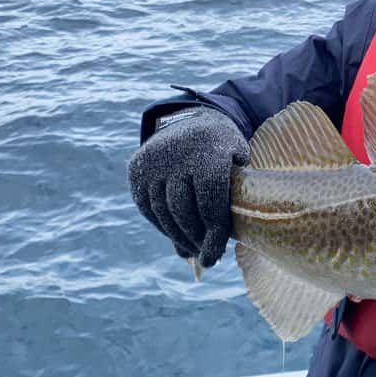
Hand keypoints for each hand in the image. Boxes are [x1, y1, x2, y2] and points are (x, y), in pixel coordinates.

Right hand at [129, 107, 249, 267]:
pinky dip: (162, 226)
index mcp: (210, 151)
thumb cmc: (224, 151)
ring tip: (193, 250)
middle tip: (206, 256)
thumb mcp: (238, 166)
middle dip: (196, 239)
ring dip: (178, 237)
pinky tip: (177, 236)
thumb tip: (218, 244)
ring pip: (163, 211)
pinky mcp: (137, 168)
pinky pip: (147, 207)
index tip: (215, 256)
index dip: (213, 234)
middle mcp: (178, 154)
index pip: (210, 202)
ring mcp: (154, 161)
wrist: (194, 119)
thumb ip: (233, 198)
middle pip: (184, 210)